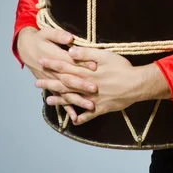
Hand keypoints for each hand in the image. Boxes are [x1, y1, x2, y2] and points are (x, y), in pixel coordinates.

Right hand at [17, 27, 97, 119]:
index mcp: (55, 57)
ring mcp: (52, 81)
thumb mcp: (47, 32)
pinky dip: (67, 108)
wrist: (26, 48)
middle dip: (82, 85)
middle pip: (70, 79)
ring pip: (66, 93)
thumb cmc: (39, 38)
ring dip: (77, 100)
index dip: (82, 63)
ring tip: (90, 106)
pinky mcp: (51, 86)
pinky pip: (60, 99)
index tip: (95, 66)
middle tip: (95, 89)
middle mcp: (54, 72)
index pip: (70, 61)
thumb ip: (59, 36)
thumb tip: (69, 39)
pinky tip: (75, 118)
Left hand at [42, 46, 169, 125]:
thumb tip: (69, 51)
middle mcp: (86, 87)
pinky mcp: (101, 108)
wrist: (136, 84)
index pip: (65, 68)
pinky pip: (89, 115)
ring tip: (48, 101)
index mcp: (86, 72)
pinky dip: (81, 118)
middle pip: (65, 85)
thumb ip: (86, 53)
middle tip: (37, 83)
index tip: (41, 62)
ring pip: (73, 100)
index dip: (53, 65)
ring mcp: (92, 99)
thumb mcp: (104, 55)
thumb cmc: (121, 66)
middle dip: (50, 83)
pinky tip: (74, 121)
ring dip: (60, 100)